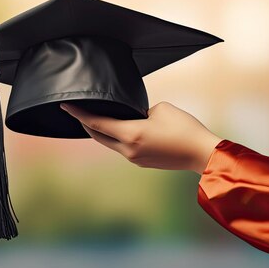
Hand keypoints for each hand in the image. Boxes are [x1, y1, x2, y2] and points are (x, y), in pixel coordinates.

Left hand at [60, 102, 222, 173]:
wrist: (202, 154)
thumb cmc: (184, 128)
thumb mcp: (160, 108)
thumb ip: (140, 110)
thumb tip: (134, 116)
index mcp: (130, 134)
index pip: (96, 123)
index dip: (79, 113)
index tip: (65, 105)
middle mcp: (128, 150)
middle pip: (98, 136)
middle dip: (85, 123)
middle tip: (76, 110)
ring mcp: (134, 158)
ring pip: (109, 143)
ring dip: (101, 131)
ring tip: (95, 118)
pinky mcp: (142, 162)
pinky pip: (121, 148)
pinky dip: (115, 138)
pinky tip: (117, 129)